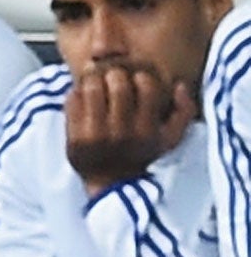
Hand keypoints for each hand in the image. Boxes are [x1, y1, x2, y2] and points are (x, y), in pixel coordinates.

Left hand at [65, 63, 194, 197]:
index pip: (146, 87)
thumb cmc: (141, 154)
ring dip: (93, 78)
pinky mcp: (74, 137)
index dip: (141, 76)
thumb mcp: (170, 138)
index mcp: (146, 130)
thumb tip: (178, 85)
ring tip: (95, 80)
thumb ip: (183, 111)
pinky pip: (72, 101)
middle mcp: (121, 133)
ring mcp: (95, 136)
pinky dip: (76, 92)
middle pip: (117, 84)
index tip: (135, 78)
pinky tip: (82, 95)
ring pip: (91, 88)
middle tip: (112, 75)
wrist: (110, 182)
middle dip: (115, 73)